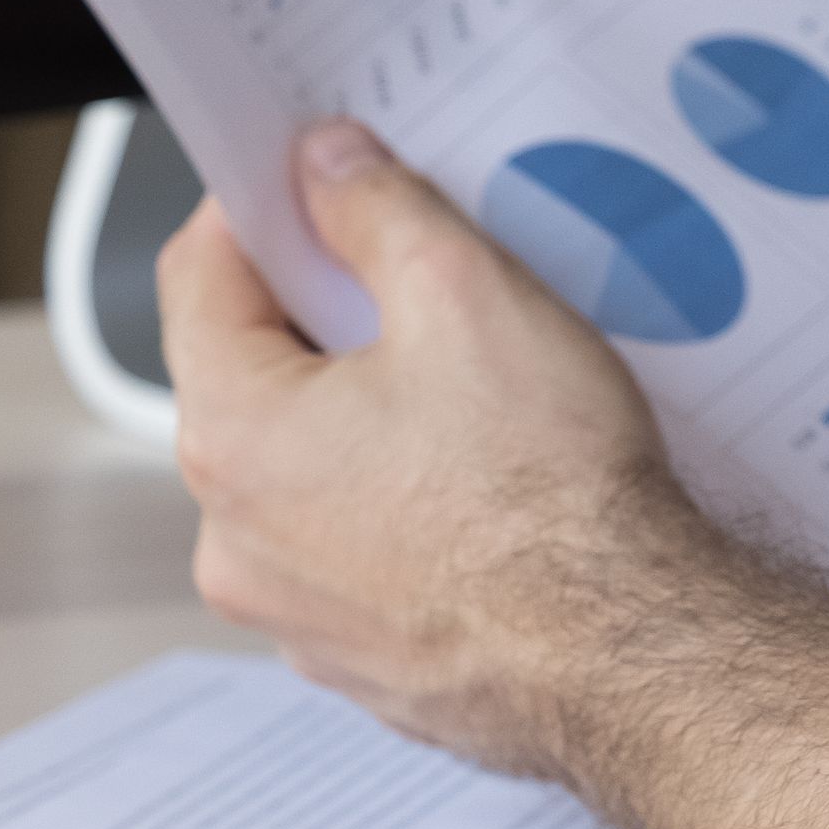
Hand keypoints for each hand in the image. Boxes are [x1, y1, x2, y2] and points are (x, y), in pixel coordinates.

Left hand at [162, 121, 703, 776]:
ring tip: (475, 397)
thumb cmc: (550, 498)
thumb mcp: (467, 292)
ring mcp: (293, 615)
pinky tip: (487, 488)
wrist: (630, 658)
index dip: (258, 207)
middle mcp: (235, 541)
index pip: (198, 278)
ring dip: (363, 419)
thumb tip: (324, 167)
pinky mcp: (358, 661)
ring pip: (305, 471)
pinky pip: (354, 550)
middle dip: (324, 316)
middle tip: (420, 284)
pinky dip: (399, 506)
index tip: (312, 179)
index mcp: (233, 440)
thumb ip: (375, 209)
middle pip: (250, 377)